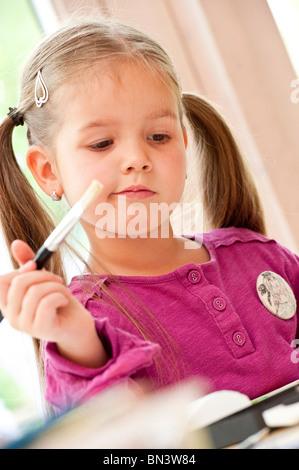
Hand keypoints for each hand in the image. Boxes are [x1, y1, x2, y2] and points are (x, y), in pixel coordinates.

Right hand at [0, 240, 107, 367]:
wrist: (76, 326)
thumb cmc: (58, 303)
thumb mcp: (43, 280)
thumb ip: (28, 263)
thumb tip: (16, 243)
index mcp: (8, 304)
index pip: (2, 281)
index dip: (20, 270)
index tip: (36, 266)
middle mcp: (12, 317)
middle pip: (19, 283)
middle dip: (42, 275)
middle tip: (57, 279)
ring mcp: (25, 325)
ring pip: (35, 292)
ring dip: (55, 286)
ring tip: (64, 291)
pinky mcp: (42, 329)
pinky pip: (47, 303)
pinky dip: (60, 295)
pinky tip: (65, 299)